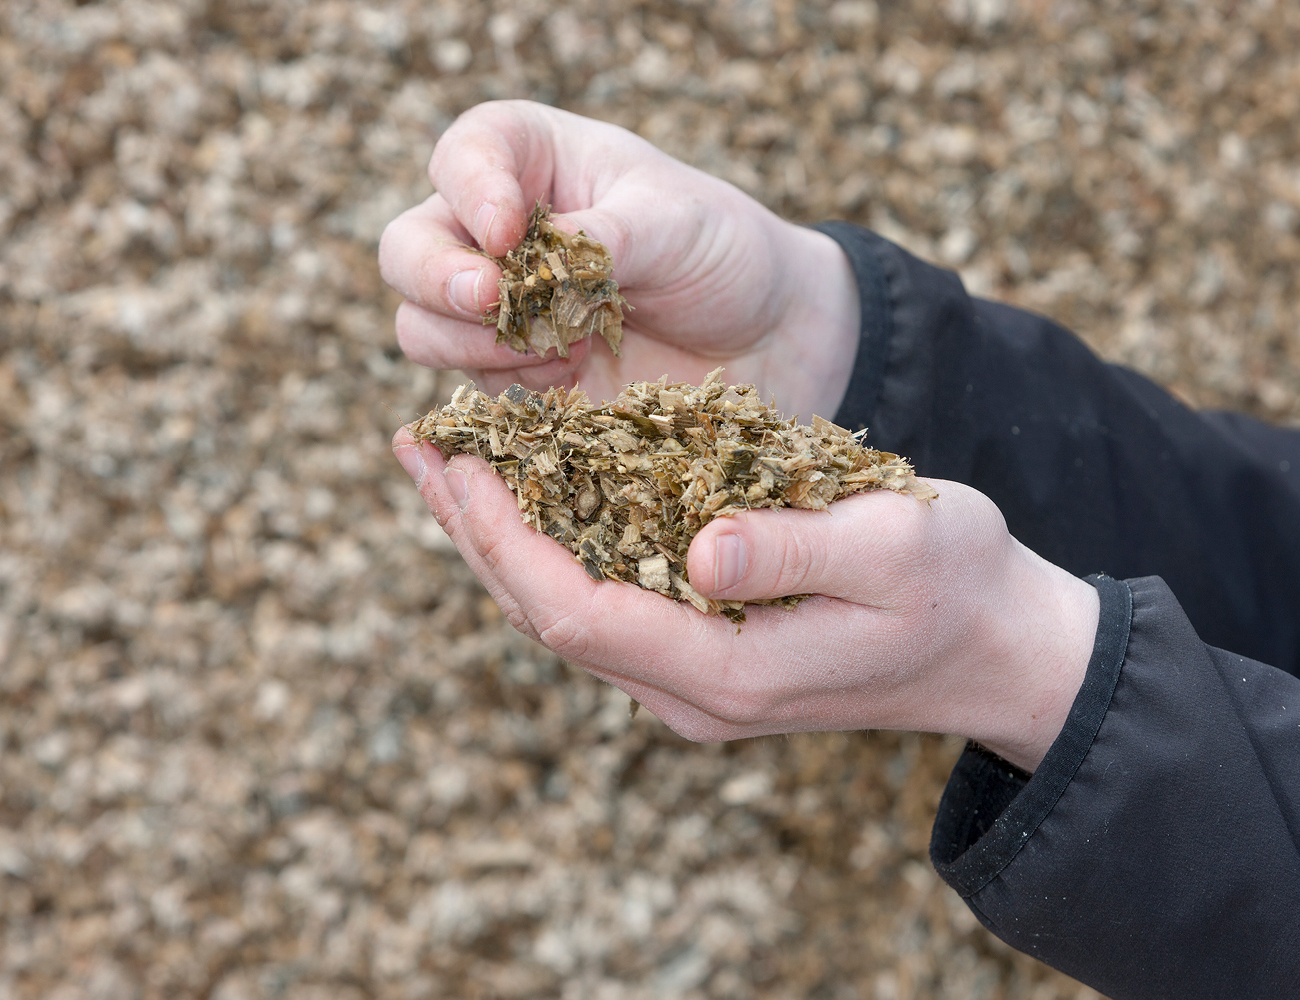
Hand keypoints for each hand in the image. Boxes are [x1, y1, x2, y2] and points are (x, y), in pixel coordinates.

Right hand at [378, 101, 859, 422]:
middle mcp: (497, 234)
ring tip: (559, 345)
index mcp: (533, 161)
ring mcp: (499, 310)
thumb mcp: (676, 224)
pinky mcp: (513, 376)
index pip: (464, 155)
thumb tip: (529, 258)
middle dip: (439, 279)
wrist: (764, 338)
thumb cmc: (721, 252)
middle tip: (494, 302)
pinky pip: (470, 388)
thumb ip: (602, 236)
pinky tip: (570, 377)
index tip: (510, 231)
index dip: (470, 191)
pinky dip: (509, 388)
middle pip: (408, 249)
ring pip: (421, 326)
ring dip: (475, 344)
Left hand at [393, 433, 1099, 772]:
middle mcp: (691, 693)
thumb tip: (698, 550)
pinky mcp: (703, 659)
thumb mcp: (896, 546)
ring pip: (563, 616)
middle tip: (421, 445)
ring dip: (500, 541)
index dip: (503, 537)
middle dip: (475, 532)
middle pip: (545, 619)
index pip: (575, 611)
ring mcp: (693, 686)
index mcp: (728, 673)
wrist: (998, 652)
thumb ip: (796, 549)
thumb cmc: (961, 585)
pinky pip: (600, 606)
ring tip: (449, 463)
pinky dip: (551, 549)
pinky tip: (530, 495)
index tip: (459, 458)